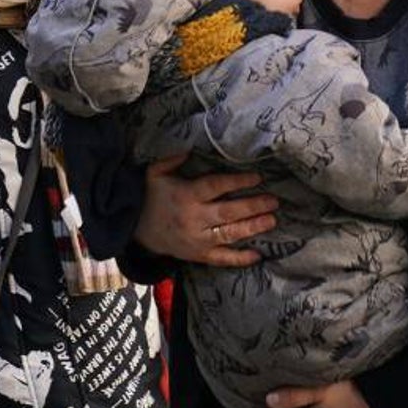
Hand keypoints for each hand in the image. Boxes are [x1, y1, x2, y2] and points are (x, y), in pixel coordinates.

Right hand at [134, 155, 277, 266]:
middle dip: (253, 206)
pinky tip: (257, 255)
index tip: (257, 177)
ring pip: (229, 234)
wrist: (133, 229)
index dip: (237, 182)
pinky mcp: (198, 255)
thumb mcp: (155, 173)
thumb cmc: (150, 197)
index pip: (216, 186)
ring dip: (252, 227)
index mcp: (186, 195)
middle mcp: (193, 218)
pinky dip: (239, 259)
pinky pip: (221, 259)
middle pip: (228, 212)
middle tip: (274, 201)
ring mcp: (197, 240)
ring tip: (272, 220)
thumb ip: (172, 159)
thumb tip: (191, 148)